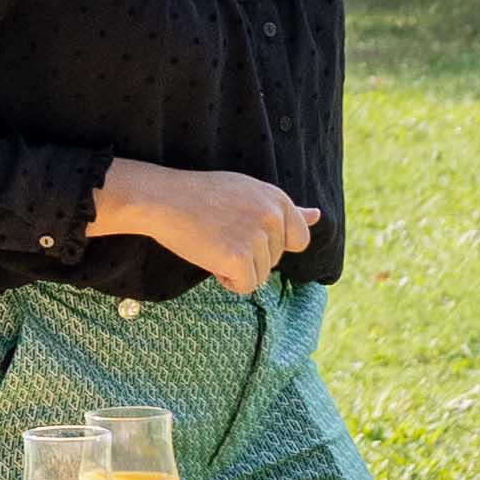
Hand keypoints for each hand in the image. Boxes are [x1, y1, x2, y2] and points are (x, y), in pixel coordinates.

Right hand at [90, 159, 322, 293]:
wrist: (161, 198)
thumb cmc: (200, 196)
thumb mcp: (247, 193)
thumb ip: (285, 209)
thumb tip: (318, 216)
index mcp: (277, 198)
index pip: (299, 239)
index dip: (271, 245)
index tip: (244, 234)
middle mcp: (273, 216)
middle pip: (275, 260)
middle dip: (249, 256)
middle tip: (219, 233)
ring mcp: (258, 237)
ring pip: (261, 276)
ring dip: (236, 269)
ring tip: (212, 242)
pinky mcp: (240, 258)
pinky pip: (246, 286)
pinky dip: (228, 280)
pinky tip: (210, 258)